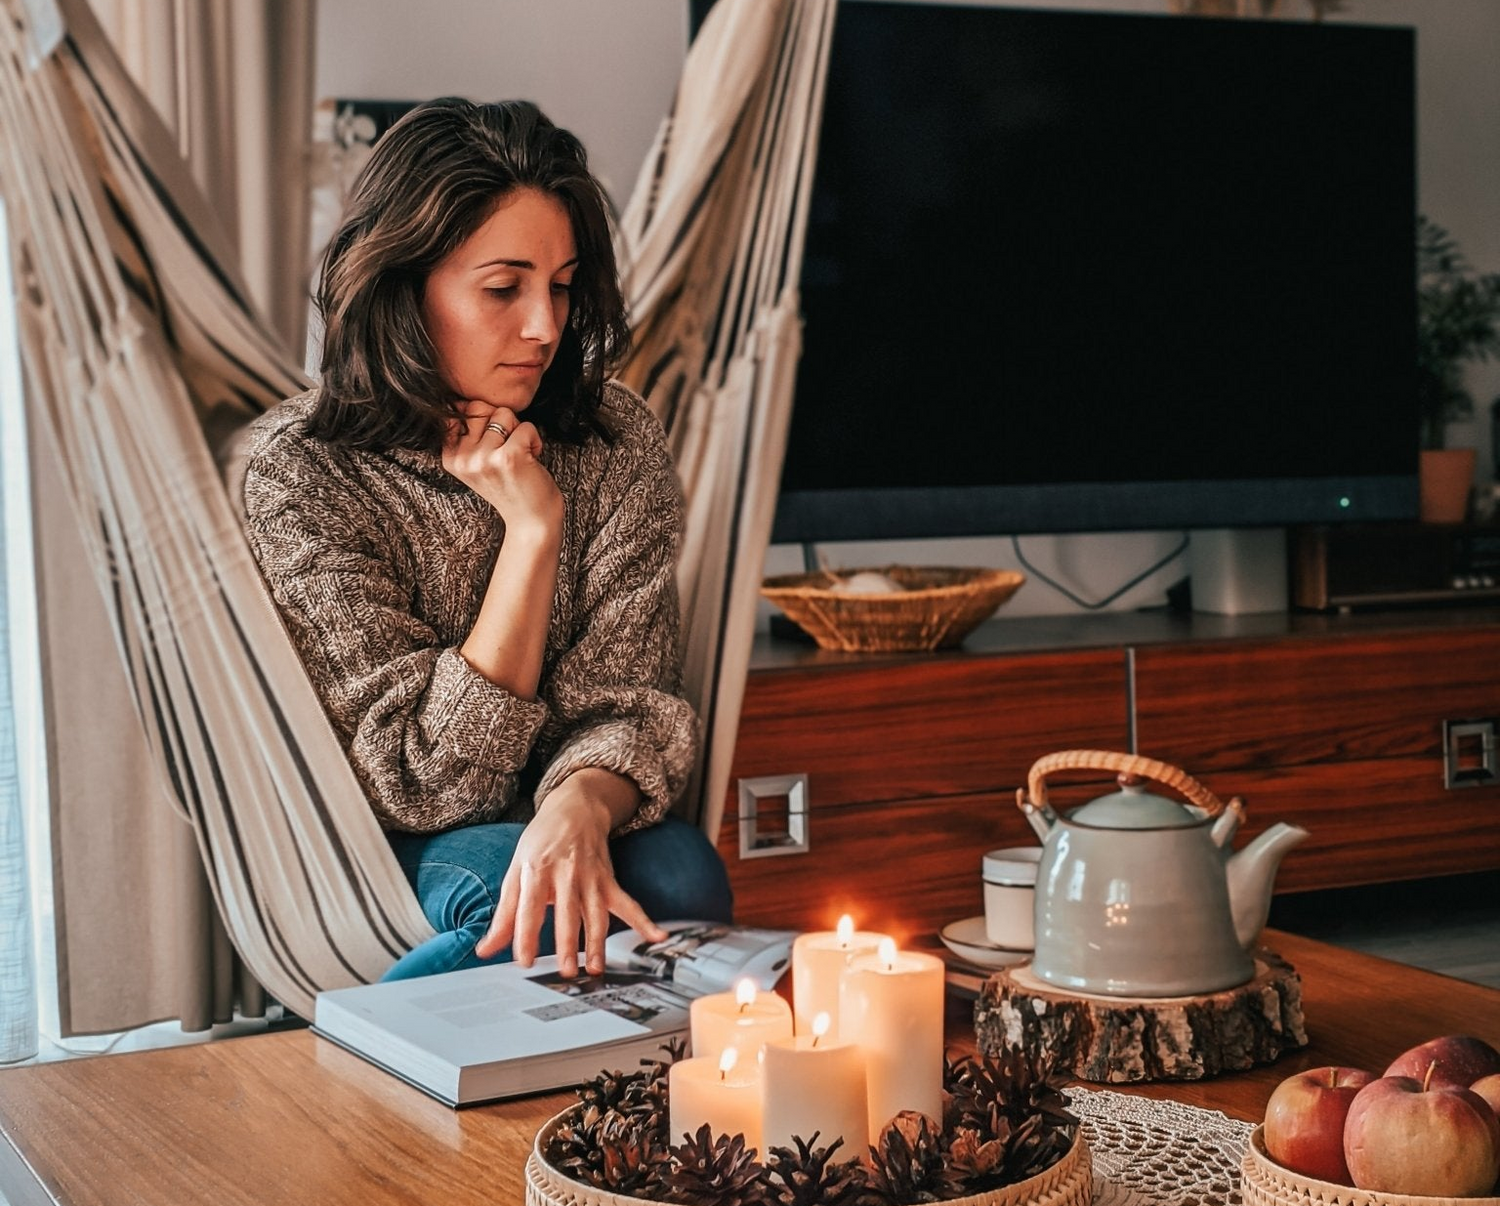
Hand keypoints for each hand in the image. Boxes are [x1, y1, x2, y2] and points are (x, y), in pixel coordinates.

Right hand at [442, 406, 562, 537]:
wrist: (531, 521)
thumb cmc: (510, 487)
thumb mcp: (477, 463)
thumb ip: (468, 434)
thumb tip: (461, 400)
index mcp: (451, 458)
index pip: (456, 411)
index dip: (480, 417)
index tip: (491, 442)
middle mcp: (463, 459)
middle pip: (480, 407)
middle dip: (501, 422)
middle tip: (507, 449)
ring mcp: (484, 459)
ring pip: (505, 414)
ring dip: (519, 432)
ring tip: (519, 456)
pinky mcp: (508, 458)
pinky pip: (527, 426)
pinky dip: (535, 440)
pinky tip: (531, 461)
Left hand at [474, 771, 667, 974]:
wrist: (576, 808)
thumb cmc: (541, 842)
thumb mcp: (516, 871)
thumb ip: (504, 914)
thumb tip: (485, 949)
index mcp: (536, 870)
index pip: (530, 907)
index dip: (526, 934)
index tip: (524, 961)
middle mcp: (565, 873)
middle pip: (567, 912)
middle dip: (567, 942)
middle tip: (565, 971)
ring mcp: (591, 877)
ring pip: (596, 914)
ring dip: (597, 942)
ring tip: (595, 968)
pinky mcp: (609, 880)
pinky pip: (627, 903)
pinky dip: (644, 920)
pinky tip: (657, 935)